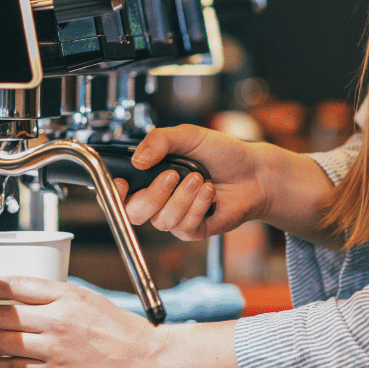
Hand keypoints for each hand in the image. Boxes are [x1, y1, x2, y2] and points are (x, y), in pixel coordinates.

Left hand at [0, 277, 163, 367]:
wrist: (140, 358)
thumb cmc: (117, 328)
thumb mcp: (87, 299)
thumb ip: (56, 297)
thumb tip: (21, 298)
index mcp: (66, 295)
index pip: (14, 285)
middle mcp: (57, 320)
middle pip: (3, 315)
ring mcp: (55, 348)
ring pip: (3, 342)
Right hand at [119, 125, 269, 239]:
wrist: (254, 172)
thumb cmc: (222, 153)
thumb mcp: (188, 136)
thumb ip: (159, 140)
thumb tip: (137, 159)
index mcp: (150, 177)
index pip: (118, 194)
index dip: (114, 193)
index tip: (123, 183)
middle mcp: (159, 200)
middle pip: (134, 212)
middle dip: (153, 194)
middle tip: (173, 175)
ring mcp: (175, 217)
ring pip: (161, 220)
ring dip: (183, 197)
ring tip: (200, 179)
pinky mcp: (194, 231)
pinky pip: (184, 227)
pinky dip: (198, 206)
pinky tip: (210, 192)